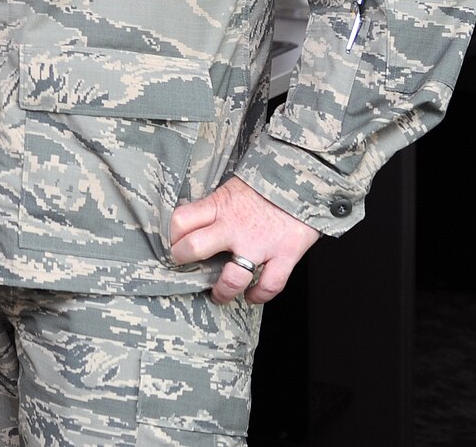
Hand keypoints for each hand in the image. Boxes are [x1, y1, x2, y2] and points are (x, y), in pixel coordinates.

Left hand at [169, 175, 320, 303]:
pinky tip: (252, 296)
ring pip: (231, 278)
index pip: (180, 220)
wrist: (305, 178)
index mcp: (219, 206)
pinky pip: (269, 285)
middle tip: (184, 264)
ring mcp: (259, 244)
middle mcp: (234, 227)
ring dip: (221, 291)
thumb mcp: (231, 188)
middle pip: (194, 248)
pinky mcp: (284, 255)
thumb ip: (215, 207)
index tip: (172, 241)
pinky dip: (259, 296)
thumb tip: (196, 222)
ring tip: (219, 294)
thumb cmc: (266, 183)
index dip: (171, 234)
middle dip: (184, 260)